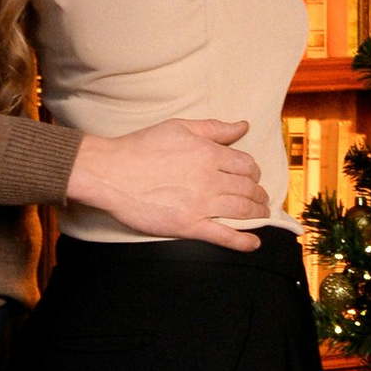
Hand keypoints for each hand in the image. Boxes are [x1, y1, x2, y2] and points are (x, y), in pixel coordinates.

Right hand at [66, 117, 266, 249]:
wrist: (110, 172)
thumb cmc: (140, 147)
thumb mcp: (179, 127)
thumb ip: (214, 128)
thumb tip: (243, 126)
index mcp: (209, 154)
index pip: (246, 165)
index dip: (253, 171)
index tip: (252, 176)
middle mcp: (210, 179)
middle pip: (248, 188)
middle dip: (258, 193)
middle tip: (261, 197)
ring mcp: (201, 204)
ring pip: (242, 210)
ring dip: (257, 213)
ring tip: (261, 214)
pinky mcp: (188, 226)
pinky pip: (223, 236)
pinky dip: (243, 241)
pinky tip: (254, 243)